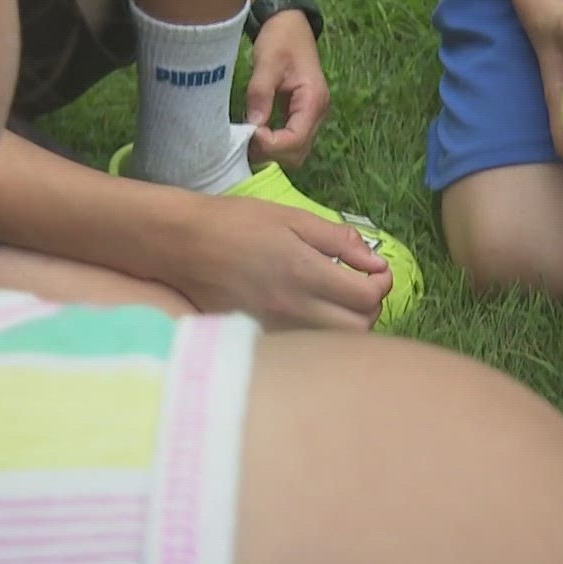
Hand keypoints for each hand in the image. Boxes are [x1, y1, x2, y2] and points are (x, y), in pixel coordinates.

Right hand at [168, 194, 391, 330]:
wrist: (181, 244)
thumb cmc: (236, 223)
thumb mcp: (291, 217)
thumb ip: (337, 239)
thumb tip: (375, 261)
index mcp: (306, 273)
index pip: (367, 297)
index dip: (381, 284)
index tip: (374, 272)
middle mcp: (293, 308)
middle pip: (358, 329)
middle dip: (368, 309)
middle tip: (358, 288)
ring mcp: (275, 328)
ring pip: (332, 343)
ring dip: (344, 325)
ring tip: (333, 301)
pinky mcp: (258, 338)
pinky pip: (303, 346)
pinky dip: (316, 334)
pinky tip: (306, 312)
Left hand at [246, 10, 328, 170]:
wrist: (290, 23)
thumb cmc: (280, 38)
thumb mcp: (267, 62)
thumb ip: (260, 94)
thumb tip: (253, 125)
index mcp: (313, 99)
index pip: (296, 139)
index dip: (271, 144)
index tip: (249, 133)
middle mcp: (318, 112)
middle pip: (298, 152)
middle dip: (271, 152)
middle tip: (245, 139)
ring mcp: (312, 115)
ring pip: (295, 150)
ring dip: (272, 150)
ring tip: (248, 137)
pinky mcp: (302, 114)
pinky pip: (291, 138)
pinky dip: (274, 142)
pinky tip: (255, 132)